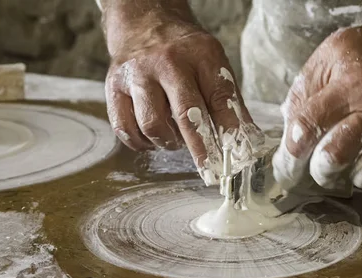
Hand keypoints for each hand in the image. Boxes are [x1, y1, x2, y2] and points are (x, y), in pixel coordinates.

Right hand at [104, 9, 255, 183]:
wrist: (144, 24)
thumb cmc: (185, 53)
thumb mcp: (214, 65)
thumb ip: (229, 102)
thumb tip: (248, 141)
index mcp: (199, 55)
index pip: (220, 99)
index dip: (229, 132)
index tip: (236, 158)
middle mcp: (166, 63)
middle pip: (186, 115)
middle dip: (200, 149)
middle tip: (209, 170)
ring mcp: (137, 75)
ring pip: (152, 125)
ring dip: (168, 143)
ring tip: (175, 138)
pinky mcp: (114, 87)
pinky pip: (125, 129)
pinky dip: (142, 142)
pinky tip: (153, 137)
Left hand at [273, 12, 361, 190]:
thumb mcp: (348, 44)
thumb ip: (315, 78)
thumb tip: (290, 116)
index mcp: (339, 62)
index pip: (297, 107)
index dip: (287, 136)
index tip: (284, 153)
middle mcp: (358, 88)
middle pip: (308, 132)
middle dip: (292, 160)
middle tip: (292, 172)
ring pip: (335, 155)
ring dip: (324, 170)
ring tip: (325, 170)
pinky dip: (360, 177)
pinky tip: (358, 172)